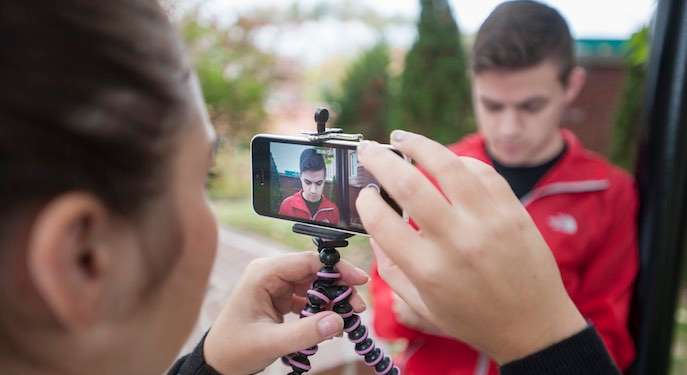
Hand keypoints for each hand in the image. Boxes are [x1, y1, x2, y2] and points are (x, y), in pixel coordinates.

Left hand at [203, 252, 368, 374]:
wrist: (218, 362)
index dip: (336, 268)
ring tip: (350, 317)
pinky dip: (322, 309)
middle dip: (338, 287)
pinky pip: (308, 297)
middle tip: (358, 307)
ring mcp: (275, 285)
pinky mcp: (280, 298)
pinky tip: (333, 323)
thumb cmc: (234, 349)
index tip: (360, 280)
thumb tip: (338, 320)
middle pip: (314, 271)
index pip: (307, 261)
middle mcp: (270, 273)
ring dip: (332, 299)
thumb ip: (304, 332)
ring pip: (314, 284)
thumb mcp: (270, 342)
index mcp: (263, 273)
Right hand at [355, 131, 586, 363]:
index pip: (381, 222)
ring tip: (401, 139)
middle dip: (379, 160)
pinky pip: (482, 171)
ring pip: (447, 165)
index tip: (364, 194)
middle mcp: (456, 242)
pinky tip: (444, 160)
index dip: (365, 201)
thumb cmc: (472, 319)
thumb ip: (390, 269)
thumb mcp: (421, 305)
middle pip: (407, 184)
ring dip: (418, 145)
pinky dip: (459, 160)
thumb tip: (374, 228)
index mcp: (428, 270)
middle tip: (367, 150)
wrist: (534, 327)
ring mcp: (488, 222)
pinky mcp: (512, 211)